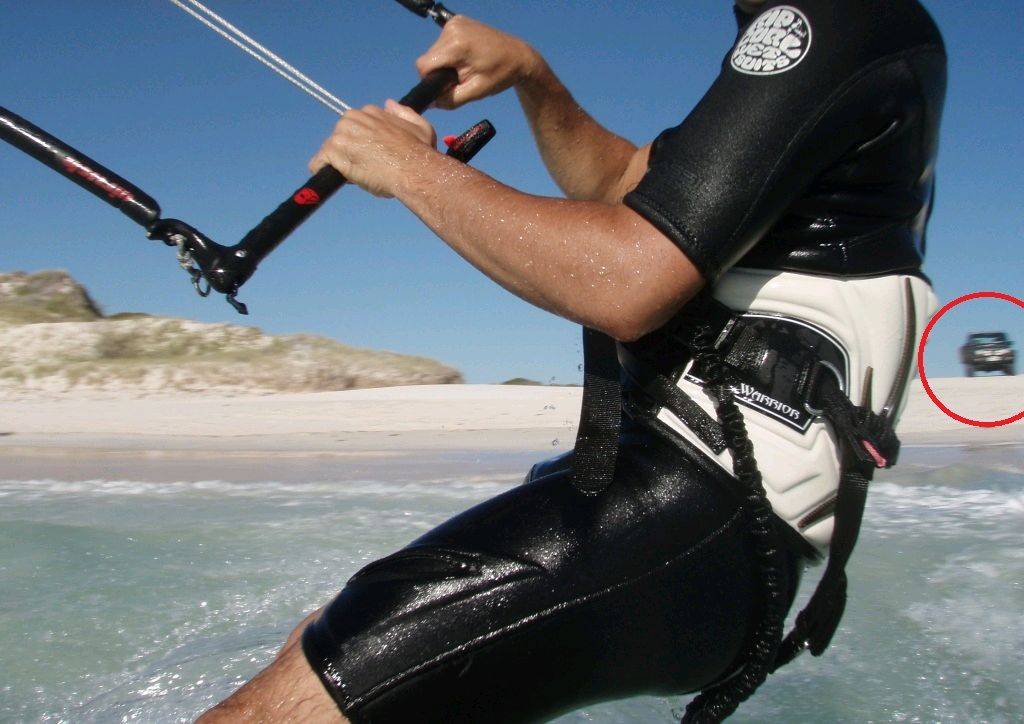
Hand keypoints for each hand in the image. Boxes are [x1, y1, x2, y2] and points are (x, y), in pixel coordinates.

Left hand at [308, 100, 437, 197]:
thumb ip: (404, 113)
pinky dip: (322, 171)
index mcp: (372, 112)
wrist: (414, 170)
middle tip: (363, 166)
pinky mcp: (334, 152)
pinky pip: (318, 162)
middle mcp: (355, 119)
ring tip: (353, 175)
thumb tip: (389, 104)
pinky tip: (332, 178)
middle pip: (340, 135)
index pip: (356, 124)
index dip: (361, 141)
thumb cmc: (420, 153)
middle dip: (347, 150)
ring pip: (330, 149)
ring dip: (337, 162)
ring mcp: (342, 135)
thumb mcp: (421, 126)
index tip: (369, 153)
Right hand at [416, 16, 539, 108]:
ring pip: (434, 51)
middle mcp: (452, 29)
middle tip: (461, 77)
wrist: (518, 56)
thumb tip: (430, 103)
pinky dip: (449, 53)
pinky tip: (466, 57)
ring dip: (444, 63)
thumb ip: (450, 100)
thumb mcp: (475, 92)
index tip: (448, 86)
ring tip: (466, 67)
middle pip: (428, 58)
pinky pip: (442, 43)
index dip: (431, 80)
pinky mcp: (456, 21)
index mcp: (457, 45)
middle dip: (439, 72)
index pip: (424, 66)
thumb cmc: (500, 75)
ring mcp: (454, 23)